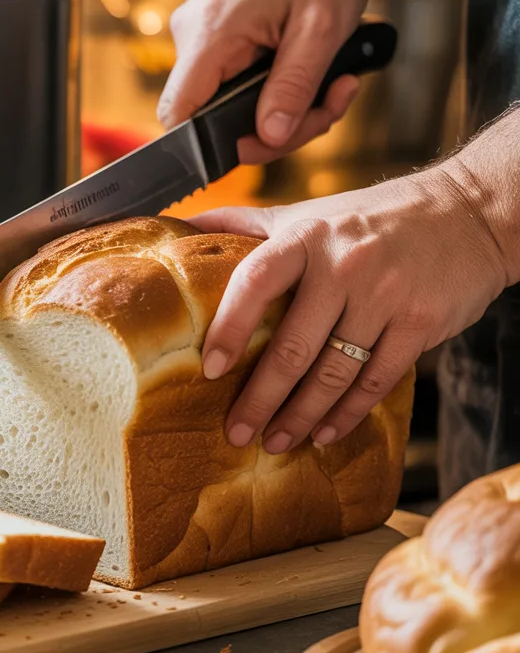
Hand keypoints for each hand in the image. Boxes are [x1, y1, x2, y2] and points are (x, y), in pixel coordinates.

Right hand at [157, 0, 369, 163]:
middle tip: (328, 109)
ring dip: (283, 109)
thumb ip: (293, 88)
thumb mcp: (323, 30)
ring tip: (334, 85)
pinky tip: (312, 73)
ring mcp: (201, 37)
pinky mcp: (215, 38)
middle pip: (210, 118)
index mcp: (211, 31)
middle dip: (274, 128)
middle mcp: (193, 35)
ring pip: (227, 105)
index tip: (262, 143)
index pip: (178, 113)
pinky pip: (234, 84)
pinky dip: (274, 90)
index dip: (209, 145)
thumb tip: (270, 137)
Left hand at [188, 167, 509, 451]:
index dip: (230, 326)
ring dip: (301, 416)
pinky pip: (376, 380)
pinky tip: (325, 432)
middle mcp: (345, 265)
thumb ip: (249, 223)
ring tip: (276, 441)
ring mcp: (386, 295)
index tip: (210, 368)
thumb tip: (185, 226)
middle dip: (261, 397)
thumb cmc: (371, 217)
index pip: (256, 281)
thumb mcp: (310, 211)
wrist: (468, 213)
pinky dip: (348, 413)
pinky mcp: (421, 323)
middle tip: (237, 431)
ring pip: (334, 372)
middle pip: (293, 345)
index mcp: (307, 236)